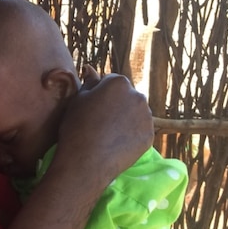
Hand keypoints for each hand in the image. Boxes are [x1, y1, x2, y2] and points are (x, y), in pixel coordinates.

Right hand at [58, 66, 152, 187]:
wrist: (86, 161)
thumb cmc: (77, 126)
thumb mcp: (78, 99)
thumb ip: (89, 82)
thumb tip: (90, 68)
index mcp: (119, 82)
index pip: (110, 81)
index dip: (99, 93)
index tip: (90, 107)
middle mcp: (138, 95)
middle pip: (126, 96)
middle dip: (116, 103)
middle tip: (99, 121)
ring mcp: (147, 116)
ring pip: (134, 112)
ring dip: (125, 118)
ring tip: (108, 133)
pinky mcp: (150, 135)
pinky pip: (139, 129)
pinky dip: (131, 133)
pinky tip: (116, 142)